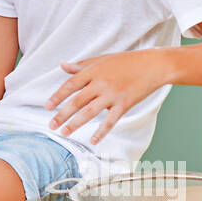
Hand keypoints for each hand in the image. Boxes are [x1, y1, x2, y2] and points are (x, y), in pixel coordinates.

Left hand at [45, 50, 171, 144]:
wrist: (153, 65)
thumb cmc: (127, 61)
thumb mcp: (102, 60)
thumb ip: (81, 65)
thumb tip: (62, 66)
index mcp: (93, 71)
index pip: (70, 85)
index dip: (58, 96)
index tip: (47, 107)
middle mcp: (101, 83)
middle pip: (77, 101)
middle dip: (62, 115)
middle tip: (51, 125)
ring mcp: (113, 94)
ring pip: (89, 112)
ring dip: (75, 124)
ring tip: (64, 133)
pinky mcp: (125, 104)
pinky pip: (110, 121)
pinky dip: (101, 131)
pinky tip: (93, 140)